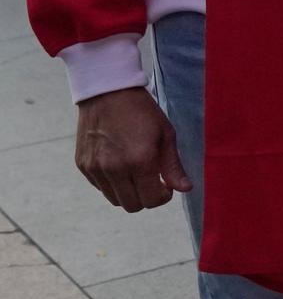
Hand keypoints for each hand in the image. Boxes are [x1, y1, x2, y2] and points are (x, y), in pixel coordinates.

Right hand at [74, 87, 189, 212]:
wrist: (107, 93)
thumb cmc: (142, 112)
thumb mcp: (166, 135)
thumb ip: (173, 166)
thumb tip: (185, 189)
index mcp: (139, 161)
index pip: (151, 200)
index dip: (163, 197)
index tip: (166, 186)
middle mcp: (114, 169)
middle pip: (132, 205)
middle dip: (147, 198)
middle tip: (153, 182)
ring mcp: (95, 168)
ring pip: (114, 200)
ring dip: (129, 194)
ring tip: (137, 175)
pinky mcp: (82, 165)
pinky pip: (100, 187)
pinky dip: (112, 185)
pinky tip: (121, 167)